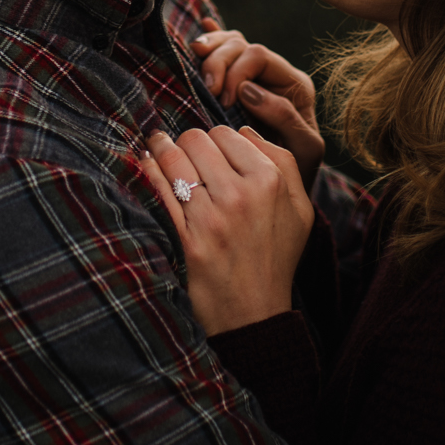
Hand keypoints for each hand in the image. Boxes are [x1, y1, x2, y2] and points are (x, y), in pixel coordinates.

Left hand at [142, 123, 315, 335]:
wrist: (255, 313)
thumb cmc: (276, 257)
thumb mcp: (300, 209)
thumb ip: (284, 162)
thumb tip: (245, 131)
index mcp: (270, 181)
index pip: (227, 132)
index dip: (214, 138)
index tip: (207, 148)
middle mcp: (241, 195)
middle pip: (197, 139)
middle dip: (186, 140)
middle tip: (182, 149)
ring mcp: (212, 217)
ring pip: (173, 158)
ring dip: (160, 148)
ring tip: (155, 146)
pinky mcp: (187, 238)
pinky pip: (158, 189)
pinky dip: (146, 170)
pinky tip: (144, 164)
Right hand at [191, 23, 324, 187]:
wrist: (286, 188)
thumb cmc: (297, 170)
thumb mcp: (303, 149)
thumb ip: (285, 118)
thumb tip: (249, 90)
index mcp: (294, 85)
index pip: (258, 56)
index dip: (235, 72)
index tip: (224, 101)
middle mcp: (275, 75)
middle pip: (241, 45)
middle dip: (218, 62)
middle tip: (208, 90)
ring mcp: (256, 76)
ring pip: (231, 42)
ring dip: (209, 50)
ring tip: (195, 64)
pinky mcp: (239, 82)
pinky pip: (226, 48)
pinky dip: (213, 37)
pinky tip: (204, 28)